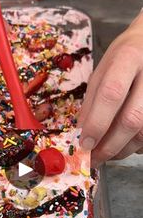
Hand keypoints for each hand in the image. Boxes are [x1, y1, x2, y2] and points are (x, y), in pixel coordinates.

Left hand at [78, 12, 142, 165]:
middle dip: (110, 146)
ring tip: (105, 154)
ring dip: (122, 151)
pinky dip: (135, 147)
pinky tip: (124, 144)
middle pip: (133, 119)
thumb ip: (91, 102)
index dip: (97, 123)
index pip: (111, 93)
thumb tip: (81, 136)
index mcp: (128, 58)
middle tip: (93, 159)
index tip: (84, 144)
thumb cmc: (124, 58)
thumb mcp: (102, 71)